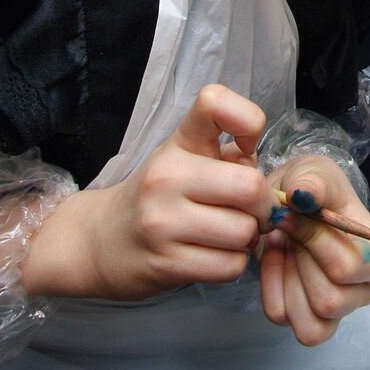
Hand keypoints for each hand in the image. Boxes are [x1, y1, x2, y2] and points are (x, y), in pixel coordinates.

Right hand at [20, 84, 272, 299]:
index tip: (247, 149)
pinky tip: (215, 255)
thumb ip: (231, 156)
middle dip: (263, 204)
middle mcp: (166, 176)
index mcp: (178, 142)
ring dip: (247, 239)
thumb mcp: (187, 159)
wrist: (98, 241)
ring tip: (229, 235)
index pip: (215, 102)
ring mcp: (162, 222)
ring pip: (243, 232)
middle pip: (250, 187)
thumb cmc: (159, 195)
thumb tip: (270, 183)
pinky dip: (233, 265)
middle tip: (252, 211)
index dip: (249, 122)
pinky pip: (229, 267)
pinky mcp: (164, 264)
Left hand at [260, 155, 369, 345]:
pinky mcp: (308, 320)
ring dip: (284, 279)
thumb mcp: (314, 172)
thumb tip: (304, 193)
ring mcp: (337, 311)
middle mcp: (364, 291)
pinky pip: (282, 316)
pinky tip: (275, 260)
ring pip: (308, 321)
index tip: (291, 213)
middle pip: (328, 300)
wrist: (290, 203)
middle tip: (285, 230)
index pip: (347, 268)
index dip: (313, 241)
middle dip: (298, 262)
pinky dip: (271, 288)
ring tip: (282, 245)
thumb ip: (312, 180)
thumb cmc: (313, 189)